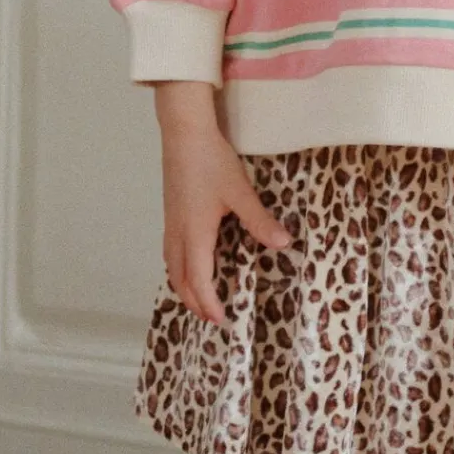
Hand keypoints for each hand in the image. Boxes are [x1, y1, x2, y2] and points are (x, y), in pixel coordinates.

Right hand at [158, 105, 291, 326]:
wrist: (184, 133)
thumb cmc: (211, 161)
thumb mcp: (240, 192)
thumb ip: (259, 221)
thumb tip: (283, 244)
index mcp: (195, 234)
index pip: (199, 281)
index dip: (209, 303)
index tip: (222, 320)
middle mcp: (178, 233)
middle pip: (179, 280)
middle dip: (194, 302)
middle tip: (212, 316)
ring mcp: (171, 222)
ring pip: (172, 266)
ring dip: (184, 286)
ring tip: (200, 295)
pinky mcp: (170, 212)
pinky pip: (171, 252)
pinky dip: (179, 268)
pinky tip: (192, 260)